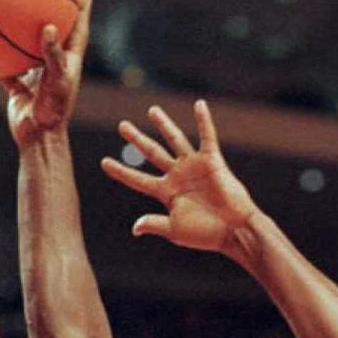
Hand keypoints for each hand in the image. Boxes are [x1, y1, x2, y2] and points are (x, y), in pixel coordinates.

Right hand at [3, 0, 91, 146]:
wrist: (37, 138)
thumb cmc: (54, 111)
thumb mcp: (58, 80)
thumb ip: (53, 55)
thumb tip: (48, 27)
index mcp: (69, 62)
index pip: (79, 29)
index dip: (82, 9)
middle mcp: (53, 66)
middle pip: (55, 33)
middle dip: (55, 12)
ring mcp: (36, 77)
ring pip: (28, 49)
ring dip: (22, 34)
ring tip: (14, 10)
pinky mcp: (19, 88)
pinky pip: (6, 68)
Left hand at [101, 99, 256, 253]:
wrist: (233, 230)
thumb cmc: (206, 233)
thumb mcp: (175, 230)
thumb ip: (154, 224)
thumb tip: (135, 227)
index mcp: (167, 193)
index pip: (138, 179)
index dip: (121, 172)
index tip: (104, 162)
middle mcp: (178, 176)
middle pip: (152, 153)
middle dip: (137, 139)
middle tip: (122, 125)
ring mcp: (194, 166)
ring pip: (175, 140)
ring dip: (164, 125)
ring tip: (152, 110)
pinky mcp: (211, 161)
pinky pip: (207, 137)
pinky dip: (203, 121)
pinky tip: (199, 104)